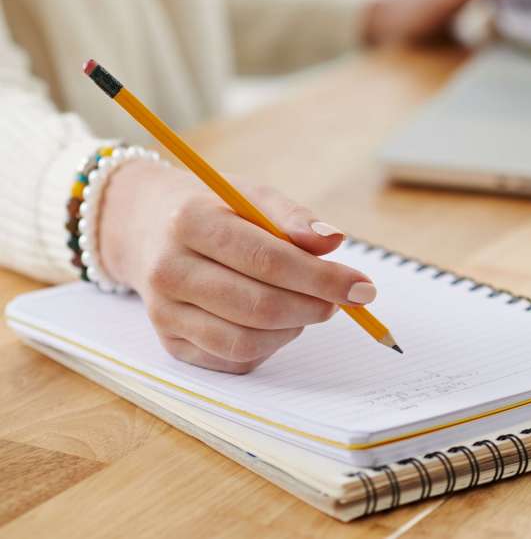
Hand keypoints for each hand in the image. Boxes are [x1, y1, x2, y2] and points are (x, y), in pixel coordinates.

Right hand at [98, 160, 375, 372]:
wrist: (145, 227)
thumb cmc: (210, 208)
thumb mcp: (248, 194)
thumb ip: (292, 217)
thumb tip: (334, 242)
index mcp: (190, 222)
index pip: (267, 259)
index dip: (321, 277)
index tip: (362, 286)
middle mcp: (169, 270)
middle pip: (258, 306)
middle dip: (314, 306)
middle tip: (341, 301)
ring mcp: (164, 312)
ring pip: (246, 341)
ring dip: (293, 328)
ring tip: (306, 305)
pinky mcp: (169, 342)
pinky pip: (232, 360)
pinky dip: (268, 346)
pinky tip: (276, 322)